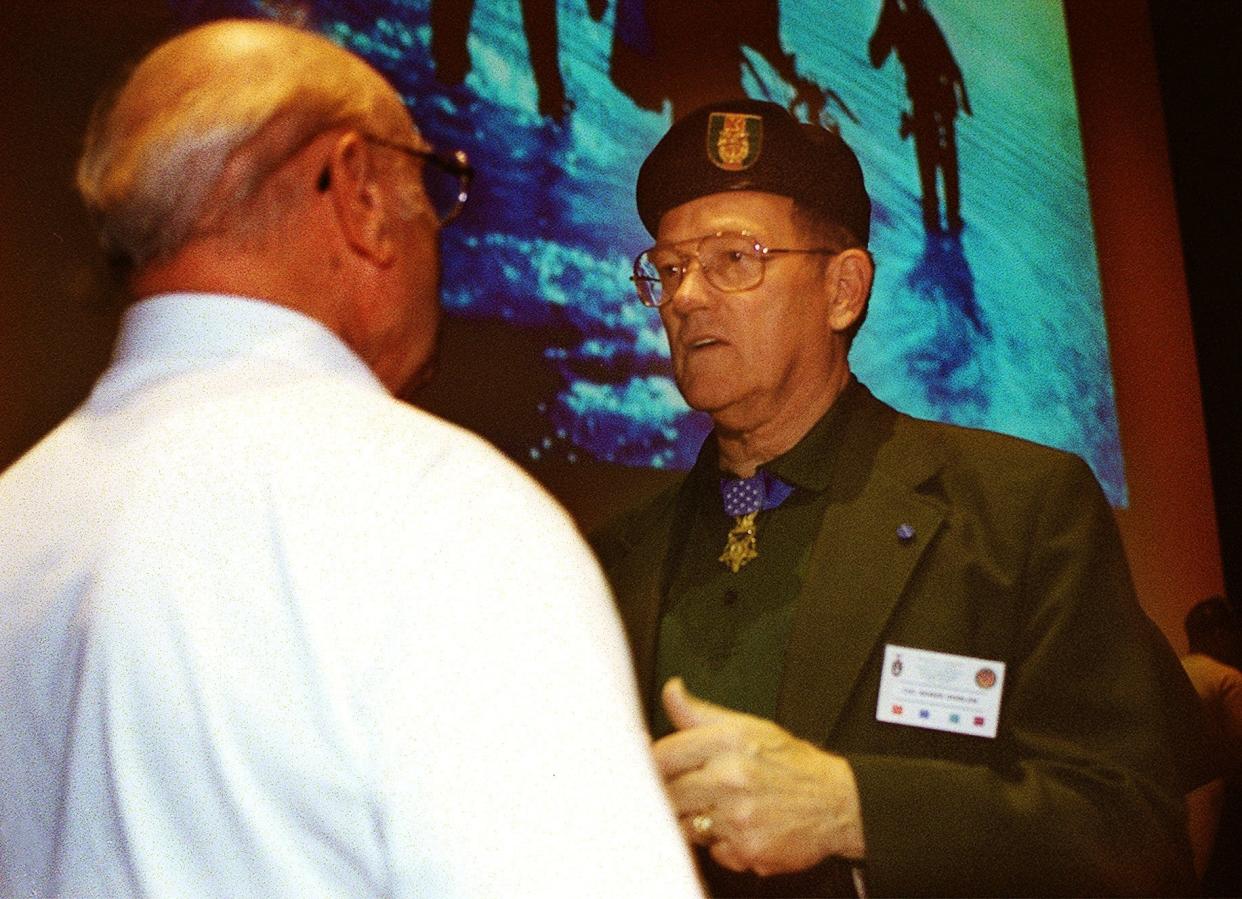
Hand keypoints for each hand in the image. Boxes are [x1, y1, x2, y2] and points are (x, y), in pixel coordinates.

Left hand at [653, 678, 865, 876]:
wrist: (837, 801)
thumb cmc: (791, 763)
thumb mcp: (748, 726)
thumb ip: (700, 713)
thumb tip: (671, 691)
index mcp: (728, 741)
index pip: (663, 755)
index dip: (652, 763)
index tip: (653, 767)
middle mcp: (731, 777)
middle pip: (668, 793)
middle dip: (673, 794)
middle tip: (690, 791)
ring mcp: (738, 816)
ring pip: (685, 824)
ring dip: (695, 820)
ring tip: (720, 808)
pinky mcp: (747, 850)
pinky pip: (712, 852)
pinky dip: (721, 844)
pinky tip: (739, 828)